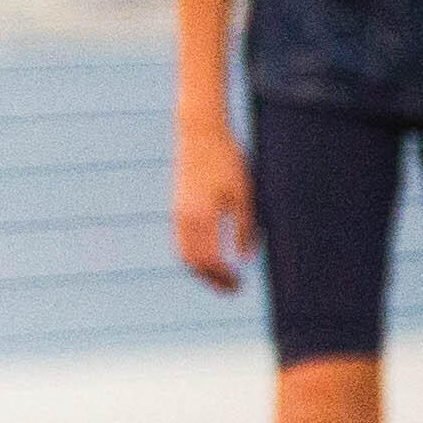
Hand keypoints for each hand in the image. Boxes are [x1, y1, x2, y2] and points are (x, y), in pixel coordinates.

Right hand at [173, 124, 252, 293]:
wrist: (200, 133)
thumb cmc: (228, 161)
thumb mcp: (244, 193)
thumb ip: (245, 227)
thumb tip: (245, 260)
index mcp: (202, 216)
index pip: (209, 261)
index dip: (224, 278)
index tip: (240, 285)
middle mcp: (184, 218)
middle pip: (193, 263)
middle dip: (212, 280)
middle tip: (233, 289)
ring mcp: (177, 212)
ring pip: (183, 254)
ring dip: (202, 271)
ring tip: (223, 278)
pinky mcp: (177, 207)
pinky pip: (180, 241)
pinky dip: (194, 255)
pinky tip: (211, 258)